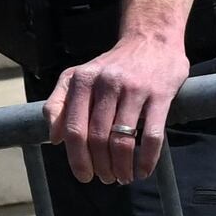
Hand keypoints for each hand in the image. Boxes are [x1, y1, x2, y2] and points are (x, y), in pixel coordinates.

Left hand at [49, 27, 190, 186]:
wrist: (152, 37)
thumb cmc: (113, 64)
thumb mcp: (79, 75)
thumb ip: (59, 103)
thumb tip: (55, 139)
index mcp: (83, 80)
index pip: (74, 130)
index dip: (77, 159)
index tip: (84, 175)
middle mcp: (107, 82)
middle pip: (98, 139)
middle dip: (101, 166)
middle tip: (106, 178)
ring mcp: (135, 88)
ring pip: (123, 140)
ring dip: (122, 167)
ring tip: (123, 177)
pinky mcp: (160, 93)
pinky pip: (152, 134)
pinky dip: (147, 158)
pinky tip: (144, 169)